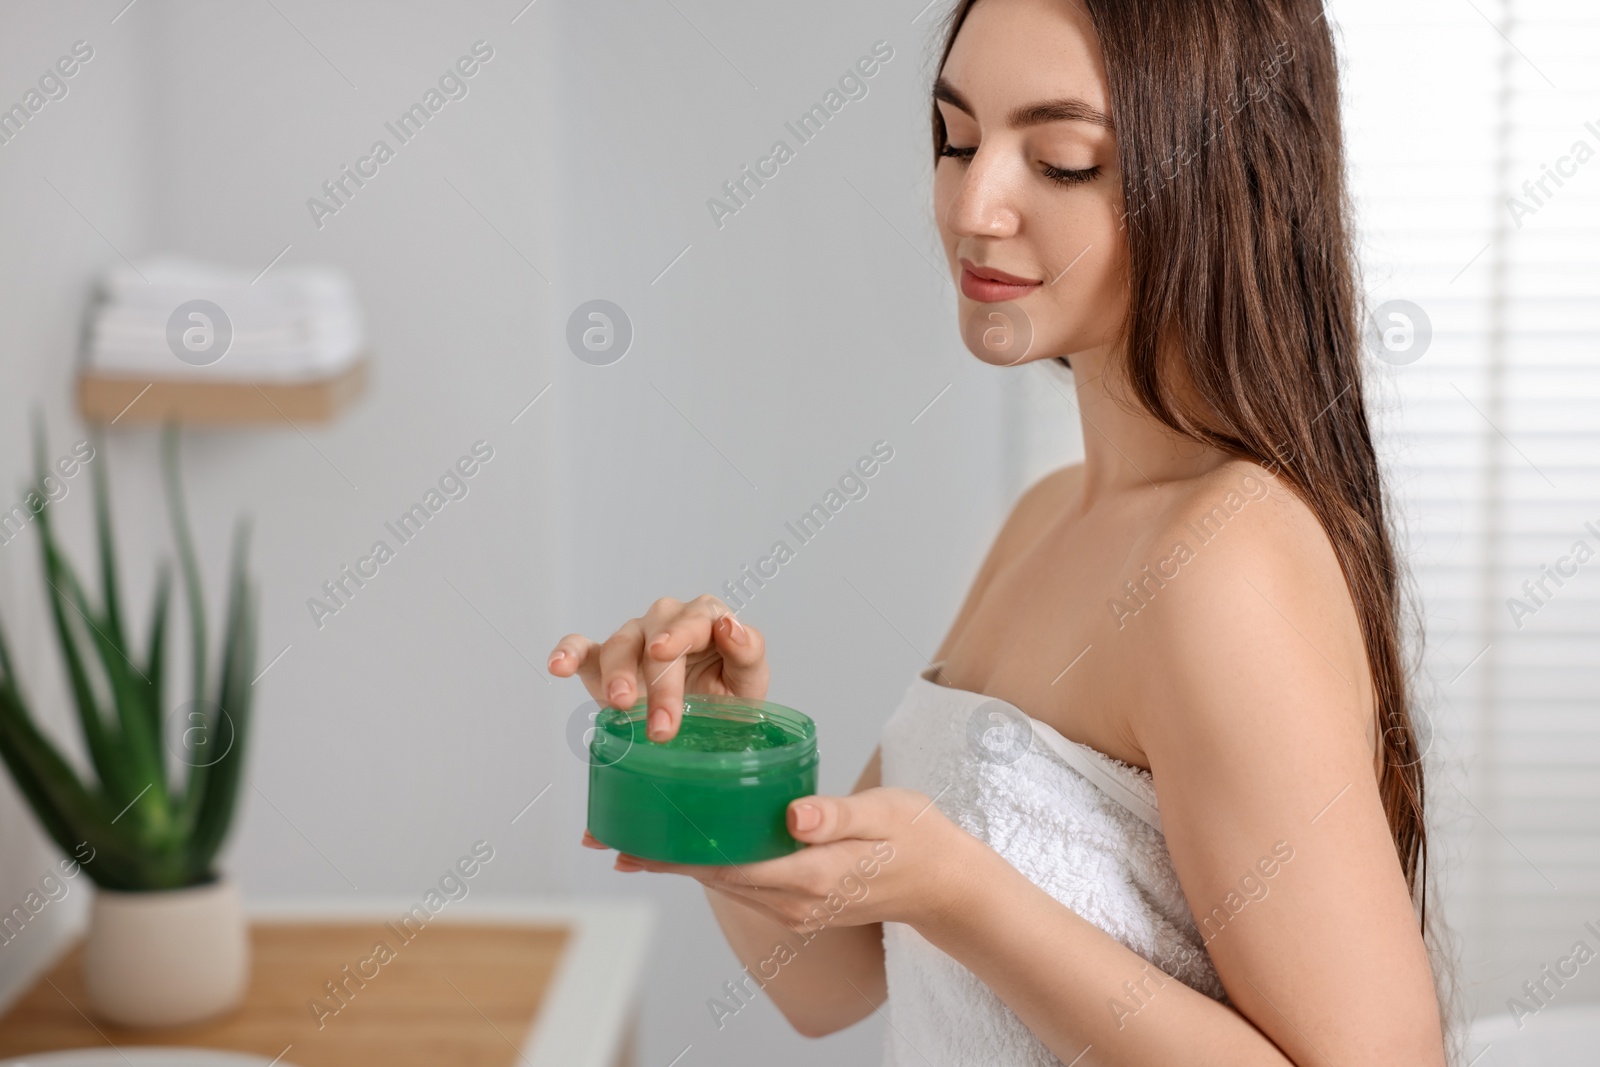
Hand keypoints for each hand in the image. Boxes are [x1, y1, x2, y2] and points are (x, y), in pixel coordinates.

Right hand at [548, 595, 767, 741]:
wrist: (705, 723)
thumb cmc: (728, 695)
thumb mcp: (749, 679)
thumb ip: (748, 652)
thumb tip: (730, 626)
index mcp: (705, 619)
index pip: (694, 619)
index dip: (679, 637)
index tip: (665, 653)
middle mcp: (667, 621)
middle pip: (656, 637)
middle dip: (659, 682)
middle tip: (662, 726)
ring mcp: (634, 638)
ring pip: (621, 644)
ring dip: (618, 673)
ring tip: (620, 704)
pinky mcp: (603, 660)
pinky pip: (581, 647)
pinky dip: (568, 652)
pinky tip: (558, 666)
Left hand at [584, 787, 981, 933]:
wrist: (947, 884)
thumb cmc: (918, 838)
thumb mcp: (883, 813)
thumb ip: (837, 815)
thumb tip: (793, 815)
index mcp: (810, 875)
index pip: (726, 864)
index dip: (673, 855)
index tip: (629, 844)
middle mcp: (794, 899)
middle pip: (711, 877)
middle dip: (658, 858)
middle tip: (606, 839)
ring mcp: (795, 906)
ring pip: (722, 882)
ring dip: (677, 863)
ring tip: (630, 842)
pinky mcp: (798, 900)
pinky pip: (741, 882)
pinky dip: (708, 864)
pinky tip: (687, 845)